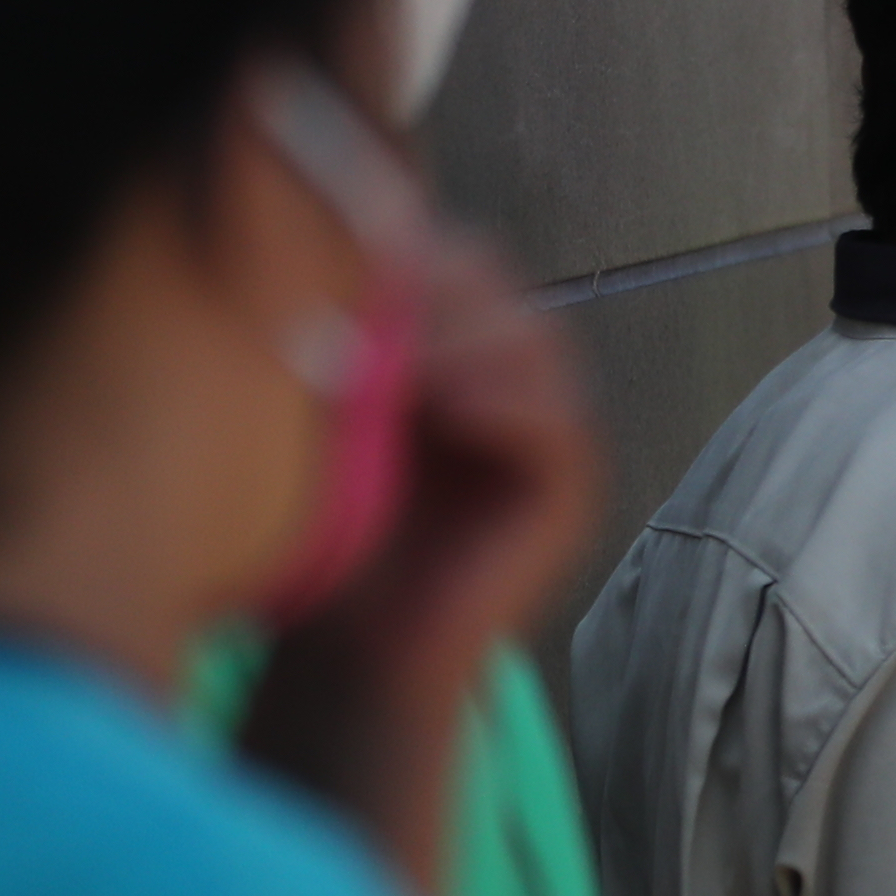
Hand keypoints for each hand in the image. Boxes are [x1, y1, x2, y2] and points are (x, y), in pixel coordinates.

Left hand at [311, 227, 605, 689]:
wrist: (356, 645)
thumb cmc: (327, 529)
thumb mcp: (327, 416)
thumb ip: (345, 339)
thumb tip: (332, 250)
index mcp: (445, 345)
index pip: (452, 258)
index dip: (411, 249)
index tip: (346, 264)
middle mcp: (503, 376)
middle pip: (496, 286)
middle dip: (439, 288)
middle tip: (378, 307)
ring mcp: (544, 427)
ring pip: (533, 342)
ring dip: (470, 342)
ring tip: (406, 364)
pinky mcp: (569, 488)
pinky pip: (558, 423)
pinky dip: (506, 405)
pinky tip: (447, 410)